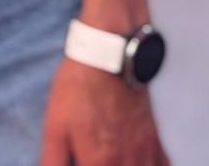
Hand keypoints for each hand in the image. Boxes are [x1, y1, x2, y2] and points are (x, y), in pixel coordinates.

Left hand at [40, 58, 170, 165]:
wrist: (111, 54)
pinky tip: (139, 164)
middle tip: (94, 163)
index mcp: (100, 164)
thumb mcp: (55, 126)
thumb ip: (53, 161)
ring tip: (113, 164)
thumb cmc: (80, 88)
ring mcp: (145, 153)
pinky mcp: (155, 139)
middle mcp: (127, 163)